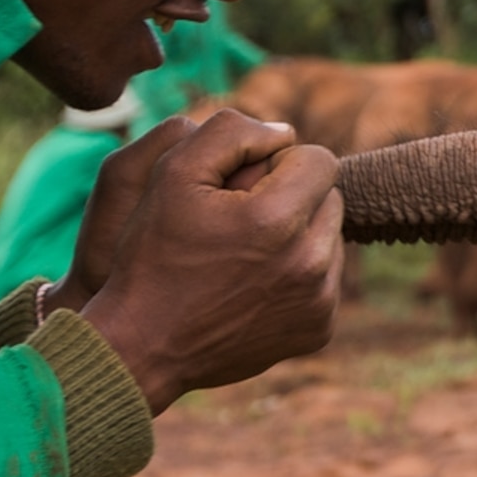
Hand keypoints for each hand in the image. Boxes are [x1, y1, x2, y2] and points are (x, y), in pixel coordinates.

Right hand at [77, 110, 343, 413]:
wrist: (145, 343)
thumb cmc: (153, 253)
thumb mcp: (172, 172)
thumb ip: (231, 132)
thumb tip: (285, 133)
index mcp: (277, 219)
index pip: (320, 160)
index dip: (279, 161)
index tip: (242, 183)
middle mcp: (309, 262)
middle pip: (329, 198)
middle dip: (292, 196)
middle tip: (240, 217)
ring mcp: (319, 301)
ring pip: (330, 238)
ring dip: (299, 234)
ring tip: (245, 250)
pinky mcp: (319, 329)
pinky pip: (326, 280)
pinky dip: (300, 274)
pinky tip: (255, 282)